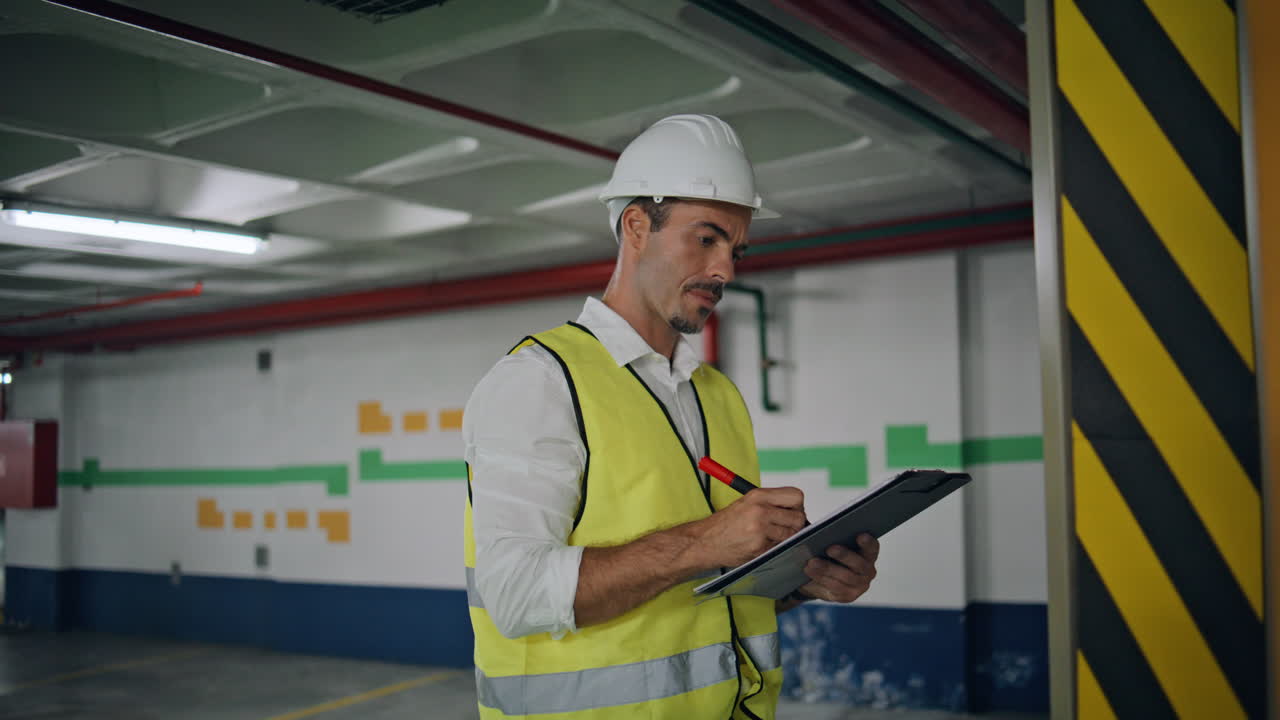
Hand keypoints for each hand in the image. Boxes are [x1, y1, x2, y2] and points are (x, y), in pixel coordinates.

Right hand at [691, 487, 806, 567]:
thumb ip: (771, 503)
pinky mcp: (759, 547)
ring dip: (785, 539)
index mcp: (758, 495)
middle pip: (798, 517)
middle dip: (795, 525)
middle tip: (784, 528)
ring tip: (770, 538)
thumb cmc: (726, 524)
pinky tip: (761, 546)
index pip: (796, 496)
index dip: (798, 506)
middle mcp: (760, 510)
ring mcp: (760, 530)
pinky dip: (774, 549)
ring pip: (791, 535)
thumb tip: (798, 509)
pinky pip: (779, 548)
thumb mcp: (747, 503)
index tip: (792, 512)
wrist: (705, 542)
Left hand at [796, 534, 879, 603]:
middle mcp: (868, 570)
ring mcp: (860, 585)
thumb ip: (822, 528)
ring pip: (846, 577)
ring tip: (812, 562)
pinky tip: (809, 571)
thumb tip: (805, 515)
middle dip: (844, 555)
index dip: (868, 542)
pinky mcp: (847, 596)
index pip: (872, 547)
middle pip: (860, 564)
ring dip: (828, 569)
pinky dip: (821, 578)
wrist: (818, 577)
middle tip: (829, 548)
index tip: (860, 535)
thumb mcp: (825, 538)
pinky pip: (835, 587)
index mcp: (867, 553)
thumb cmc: (826, 552)